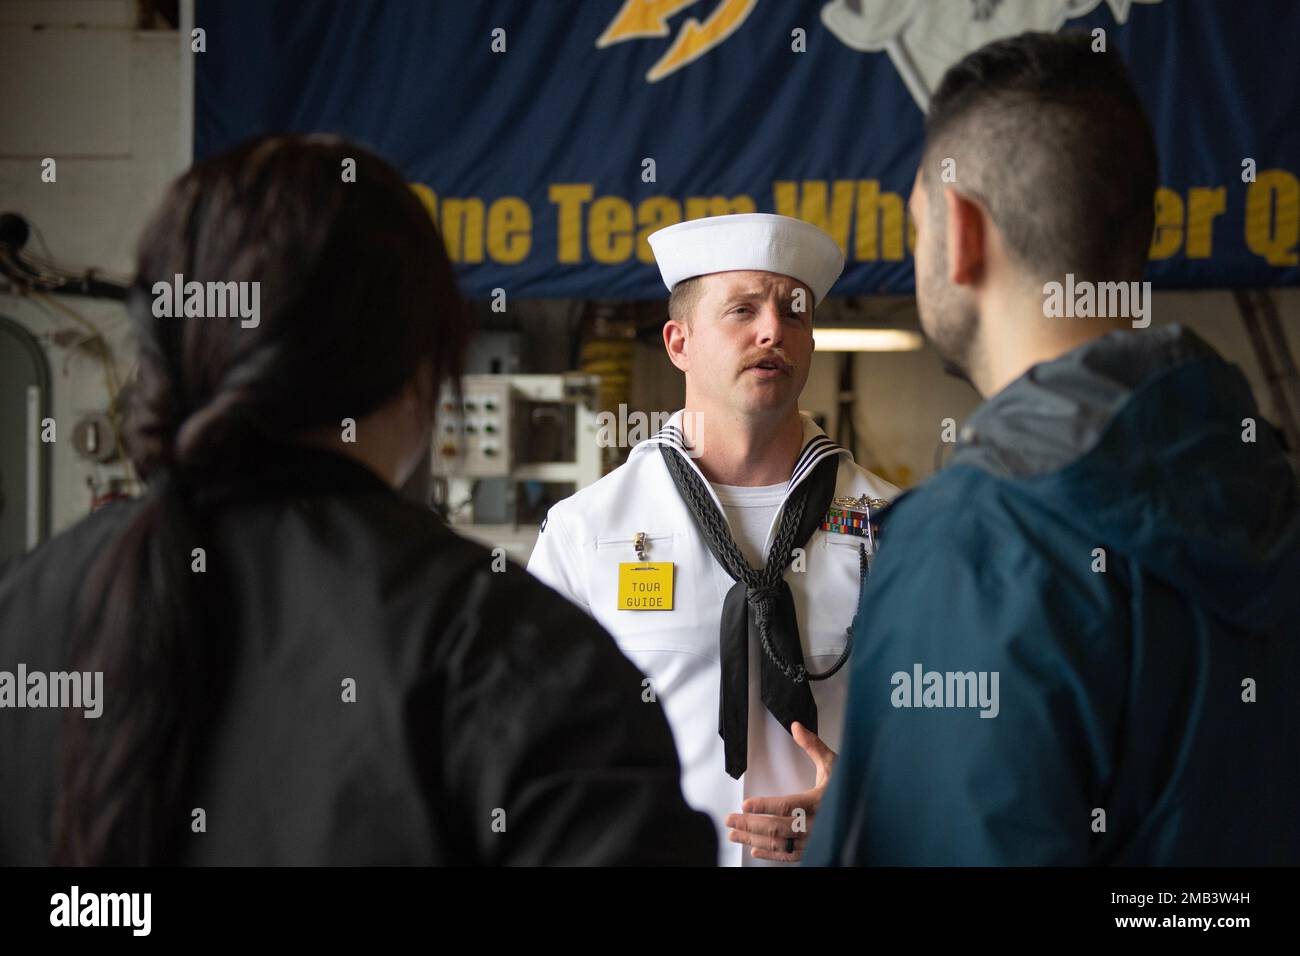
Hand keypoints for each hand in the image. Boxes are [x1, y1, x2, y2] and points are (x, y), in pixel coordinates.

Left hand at [724, 721, 836, 861]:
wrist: (870, 811)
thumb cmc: (850, 787)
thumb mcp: (834, 764)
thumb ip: (813, 746)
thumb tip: (796, 727)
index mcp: (820, 802)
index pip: (788, 805)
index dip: (765, 806)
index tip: (745, 805)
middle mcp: (817, 825)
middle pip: (778, 827)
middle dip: (750, 825)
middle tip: (730, 820)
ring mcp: (815, 840)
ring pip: (780, 844)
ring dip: (754, 839)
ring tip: (735, 834)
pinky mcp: (814, 850)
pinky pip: (789, 856)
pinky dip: (771, 855)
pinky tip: (754, 850)